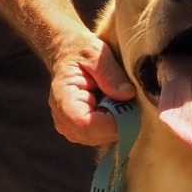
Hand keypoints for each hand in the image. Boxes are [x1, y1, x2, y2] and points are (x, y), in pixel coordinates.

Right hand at [47, 31, 135, 146]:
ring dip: (117, 124)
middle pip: (96, 136)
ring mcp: (72, 130)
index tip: (128, 107)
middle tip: (127, 101)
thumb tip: (127, 94)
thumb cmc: (80, 51)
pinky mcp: (82, 133)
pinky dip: (114, 126)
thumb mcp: (95, 52)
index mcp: (63, 98)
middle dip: (118, 123)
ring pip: (102, 140)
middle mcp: (64, 119)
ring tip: (118, 101)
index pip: (85, 125)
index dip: (110, 123)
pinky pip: (103, 138)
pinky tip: (114, 109)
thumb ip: (110, 73)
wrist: (67, 54)